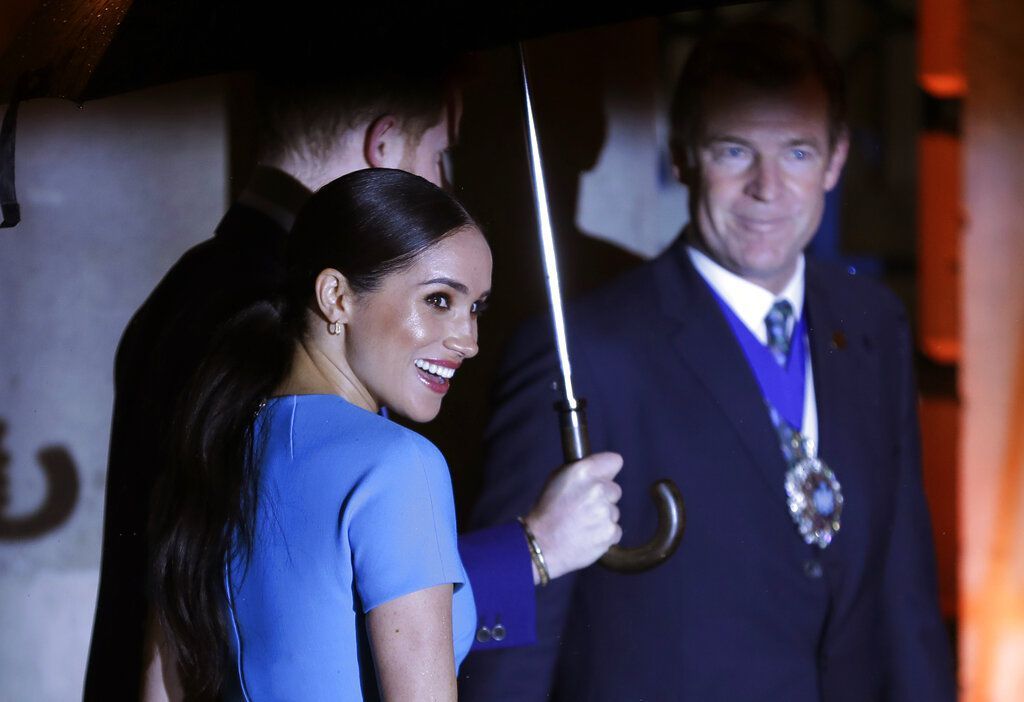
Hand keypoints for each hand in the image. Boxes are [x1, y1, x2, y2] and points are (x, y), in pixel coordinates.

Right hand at [523, 452, 622, 581]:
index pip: (615, 461)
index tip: (601, 478)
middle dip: (604, 497)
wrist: (542, 544)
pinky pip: (615, 530)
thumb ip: (582, 471)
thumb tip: (599, 470)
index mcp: (584, 471)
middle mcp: (598, 489)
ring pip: (614, 511)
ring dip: (603, 517)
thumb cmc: (547, 510)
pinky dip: (604, 534)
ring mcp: (606, 511)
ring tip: (582, 524)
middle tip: (584, 507)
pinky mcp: (611, 532)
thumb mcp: (556, 479)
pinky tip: (587, 535)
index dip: (607, 471)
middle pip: (615, 489)